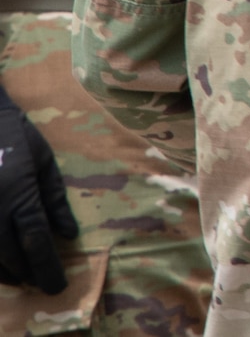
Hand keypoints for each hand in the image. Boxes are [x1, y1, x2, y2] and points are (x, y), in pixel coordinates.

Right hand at [0, 85, 78, 294]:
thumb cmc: (15, 136)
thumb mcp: (44, 162)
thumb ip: (55, 200)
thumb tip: (68, 234)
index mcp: (18, 194)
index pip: (37, 239)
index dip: (48, 266)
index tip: (59, 285)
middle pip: (12, 253)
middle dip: (30, 273)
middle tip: (44, 287)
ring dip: (6, 272)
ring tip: (22, 280)